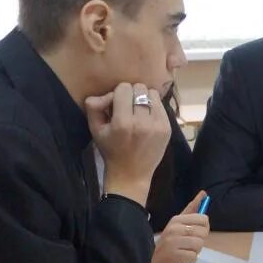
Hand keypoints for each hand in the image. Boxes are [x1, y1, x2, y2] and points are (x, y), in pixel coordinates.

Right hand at [86, 82, 170, 205]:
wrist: (131, 174)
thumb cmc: (111, 151)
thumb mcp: (95, 129)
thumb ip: (94, 107)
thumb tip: (105, 94)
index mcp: (122, 122)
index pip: (124, 88)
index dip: (118, 94)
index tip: (116, 105)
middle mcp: (142, 122)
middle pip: (140, 88)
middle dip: (132, 94)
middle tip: (127, 107)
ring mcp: (158, 125)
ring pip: (153, 94)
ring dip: (144, 99)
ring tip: (138, 111)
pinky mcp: (167, 128)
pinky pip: (161, 105)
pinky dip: (153, 107)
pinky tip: (147, 118)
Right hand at [151, 190, 209, 262]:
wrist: (152, 261)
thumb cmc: (169, 241)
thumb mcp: (178, 223)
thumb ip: (192, 210)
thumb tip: (204, 193)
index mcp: (177, 219)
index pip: (203, 219)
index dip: (204, 227)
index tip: (197, 232)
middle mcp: (175, 228)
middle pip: (203, 232)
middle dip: (199, 241)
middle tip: (188, 244)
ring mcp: (173, 241)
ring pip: (199, 245)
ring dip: (195, 251)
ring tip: (184, 251)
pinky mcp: (174, 255)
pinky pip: (193, 257)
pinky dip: (190, 260)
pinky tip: (182, 259)